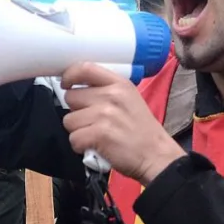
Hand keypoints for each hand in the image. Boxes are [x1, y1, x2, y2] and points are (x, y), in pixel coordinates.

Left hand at [60, 63, 185, 183]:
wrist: (157, 155)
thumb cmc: (141, 130)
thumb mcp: (129, 99)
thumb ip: (105, 90)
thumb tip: (76, 88)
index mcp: (119, 84)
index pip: (84, 68)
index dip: (69, 75)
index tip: (66, 83)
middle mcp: (111, 96)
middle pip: (71, 97)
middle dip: (77, 111)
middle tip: (92, 121)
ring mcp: (104, 115)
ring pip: (69, 120)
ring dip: (78, 130)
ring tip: (96, 135)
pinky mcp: (99, 134)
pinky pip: (73, 138)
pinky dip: (81, 146)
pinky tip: (95, 146)